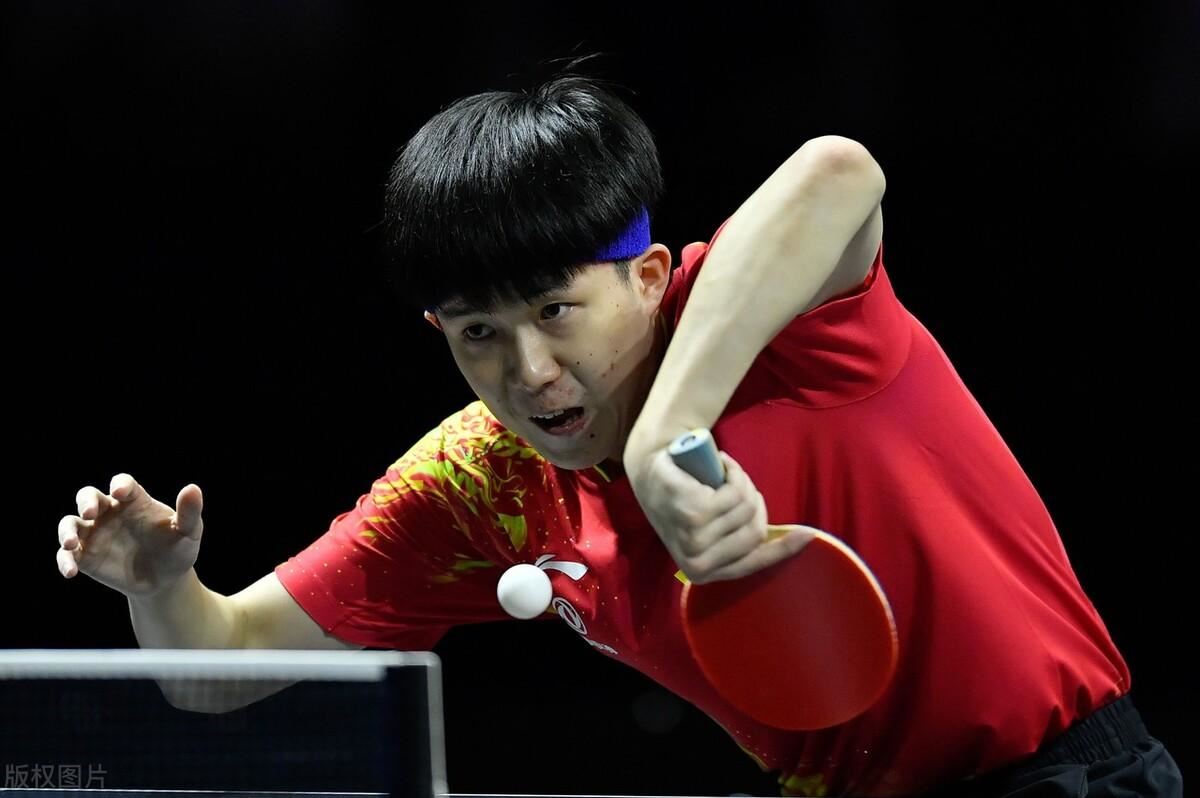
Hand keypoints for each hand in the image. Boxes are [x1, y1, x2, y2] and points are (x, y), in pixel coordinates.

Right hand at [57, 473, 204, 596]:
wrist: (166, 580)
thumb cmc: (178, 549)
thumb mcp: (188, 532)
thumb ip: (189, 512)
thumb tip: (193, 488)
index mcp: (135, 501)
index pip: (123, 484)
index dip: (120, 484)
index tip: (120, 492)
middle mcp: (111, 513)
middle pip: (88, 496)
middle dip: (86, 501)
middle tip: (90, 512)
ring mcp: (96, 534)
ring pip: (71, 523)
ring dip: (67, 531)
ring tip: (72, 544)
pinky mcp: (86, 556)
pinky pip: (67, 554)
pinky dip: (65, 560)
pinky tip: (71, 572)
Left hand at [627, 448, 809, 582]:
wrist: (652, 467)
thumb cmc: (683, 497)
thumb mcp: (710, 524)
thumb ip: (738, 537)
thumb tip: (794, 540)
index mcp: (702, 573)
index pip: (753, 563)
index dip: (783, 549)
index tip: (808, 535)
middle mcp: (698, 563)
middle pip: (756, 532)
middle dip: (755, 502)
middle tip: (737, 484)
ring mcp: (694, 539)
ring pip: (747, 509)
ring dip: (742, 483)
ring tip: (723, 474)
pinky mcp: (694, 514)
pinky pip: (736, 493)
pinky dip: (734, 472)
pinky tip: (719, 465)